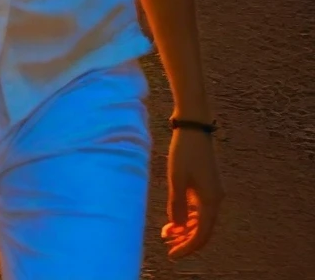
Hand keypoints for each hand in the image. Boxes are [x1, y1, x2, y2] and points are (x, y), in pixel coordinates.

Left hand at [160, 127, 222, 257]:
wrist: (193, 128)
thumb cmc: (184, 152)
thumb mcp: (176, 179)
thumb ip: (177, 204)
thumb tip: (177, 227)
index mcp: (211, 201)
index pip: (202, 234)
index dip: (188, 247)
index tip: (172, 255)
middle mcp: (215, 199)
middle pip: (203, 230)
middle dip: (186, 240)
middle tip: (167, 247)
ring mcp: (212, 192)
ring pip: (201, 220)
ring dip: (186, 229)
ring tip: (167, 235)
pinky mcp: (206, 185)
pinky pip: (199, 209)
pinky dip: (188, 217)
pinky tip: (174, 221)